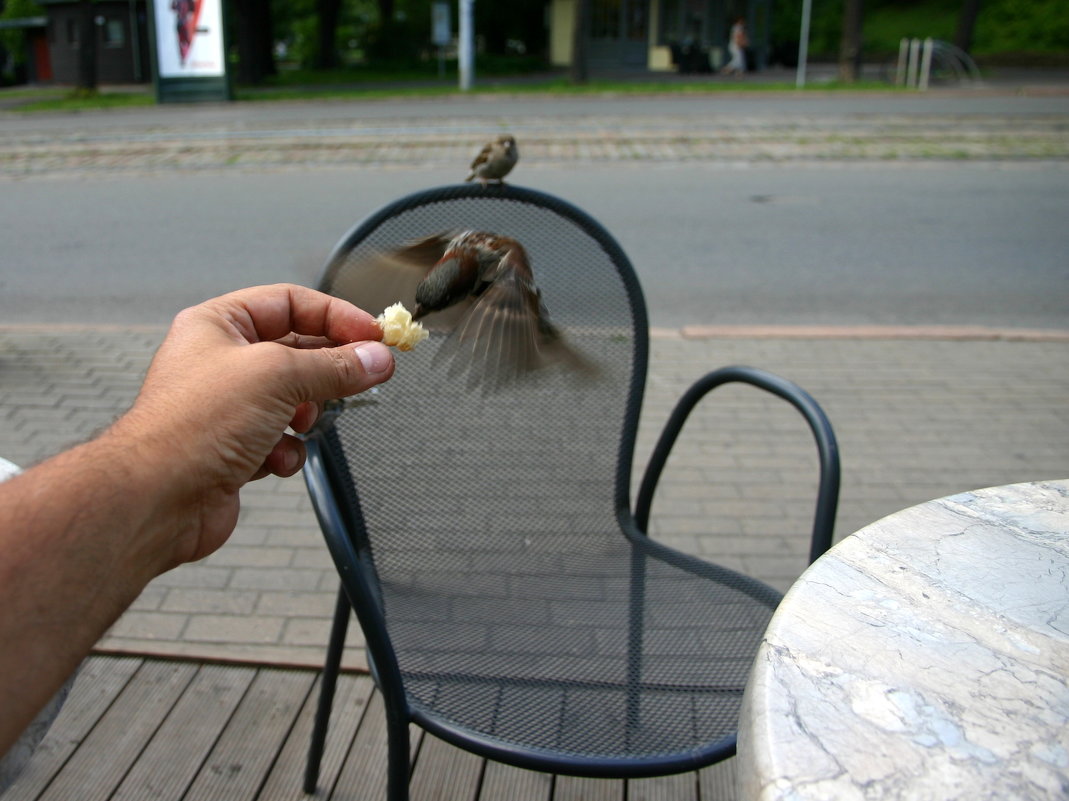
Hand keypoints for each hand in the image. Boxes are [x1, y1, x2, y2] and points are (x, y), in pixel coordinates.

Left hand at [112, 283, 393, 566]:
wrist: (156, 499)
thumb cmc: (192, 427)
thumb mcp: (277, 376)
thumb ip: (335, 366)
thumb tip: (377, 359)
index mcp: (218, 325)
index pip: (291, 302)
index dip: (337, 316)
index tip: (376, 336)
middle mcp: (221, 361)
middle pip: (298, 351)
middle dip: (329, 370)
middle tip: (369, 377)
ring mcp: (228, 407)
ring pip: (295, 399)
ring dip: (306, 415)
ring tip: (301, 422)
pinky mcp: (235, 449)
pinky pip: (283, 439)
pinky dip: (287, 450)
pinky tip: (273, 459)